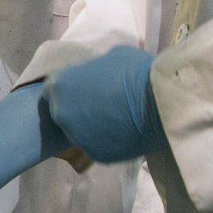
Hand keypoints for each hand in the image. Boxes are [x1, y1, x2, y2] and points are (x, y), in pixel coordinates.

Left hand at [43, 46, 161, 162]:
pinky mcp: (95, 155)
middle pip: (63, 111)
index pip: (53, 88)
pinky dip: (105, 140)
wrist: (159, 104)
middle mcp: (61, 114)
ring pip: (78, 131)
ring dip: (89, 125)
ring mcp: (77, 137)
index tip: (82, 87)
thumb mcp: (110, 57)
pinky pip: (95, 145)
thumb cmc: (135, 71)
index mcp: (60, 86)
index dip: (68, 87)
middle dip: (76, 107)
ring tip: (113, 118)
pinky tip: (122, 132)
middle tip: (99, 103)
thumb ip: (94, 69)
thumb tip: (97, 75)